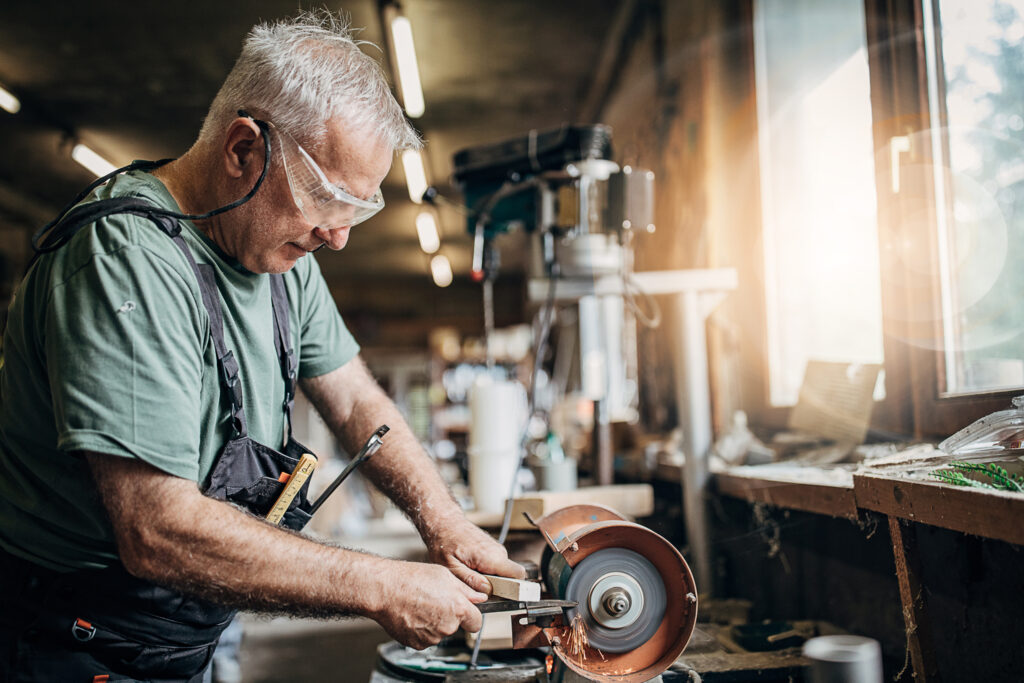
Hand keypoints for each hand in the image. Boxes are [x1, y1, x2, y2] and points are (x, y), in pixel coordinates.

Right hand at [368, 559, 486, 648]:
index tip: (466, 611)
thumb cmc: (411, 579)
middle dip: (450, 616)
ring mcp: (432, 637)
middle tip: (435, 601)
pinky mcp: (417, 644)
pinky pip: (425, 638)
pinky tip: (413, 615)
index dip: (471, 616)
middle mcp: (447, 626)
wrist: (385, 590)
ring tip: (421, 605)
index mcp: (458, 608)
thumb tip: (480, 597)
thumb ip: (466, 590)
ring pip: (440, 633)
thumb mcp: (445, 575)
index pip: (476, 622)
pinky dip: (421, 630)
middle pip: (456, 627)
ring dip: (434, 623)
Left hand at [422, 514, 526, 593]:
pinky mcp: (492, 549)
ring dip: (488, 578)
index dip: (513, 588)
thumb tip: (488, 591)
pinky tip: (469, 565)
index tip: (500, 594)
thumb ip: (470, 580)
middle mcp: (498, 552)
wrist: (445, 522)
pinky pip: (495, 566)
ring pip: (501, 572)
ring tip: (468, 571)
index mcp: (491, 557)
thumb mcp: (451, 567)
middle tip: (473, 583)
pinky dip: (485, 570)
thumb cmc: (445, 542)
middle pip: (509, 577)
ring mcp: (496, 549)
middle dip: (495, 586)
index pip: (518, 575)